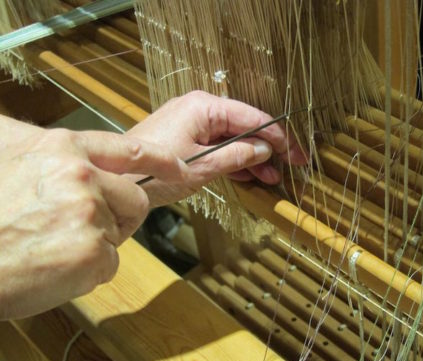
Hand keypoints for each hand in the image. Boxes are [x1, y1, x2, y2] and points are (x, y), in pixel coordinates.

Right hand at [0, 123, 185, 318]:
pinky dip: (84, 273)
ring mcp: (90, 214)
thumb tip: (46, 139)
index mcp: (62, 149)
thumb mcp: (3, 154)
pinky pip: (107, 265)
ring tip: (50, 246)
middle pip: (135, 199)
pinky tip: (50, 268)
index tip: (180, 168)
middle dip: (117, 216)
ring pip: (118, 234)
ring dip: (94, 245)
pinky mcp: (93, 253)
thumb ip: (31, 143)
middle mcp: (81, 176)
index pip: (130, 149)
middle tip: (74, 229)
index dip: (161, 160)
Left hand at [126, 91, 307, 205]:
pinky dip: (233, 161)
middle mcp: (200, 109)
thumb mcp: (203, 166)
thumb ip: (237, 156)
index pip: (252, 118)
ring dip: (252, 158)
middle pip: (245, 127)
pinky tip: (250, 176)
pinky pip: (218, 146)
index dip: (278, 136)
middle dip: (268, 148)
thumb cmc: (153, 171)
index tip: (295, 153)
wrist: (118, 181)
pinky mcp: (187, 138)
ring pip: (233, 139)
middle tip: (291, 166)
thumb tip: (265, 150)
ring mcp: (193, 124)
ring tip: (271, 178)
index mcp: (205, 107)